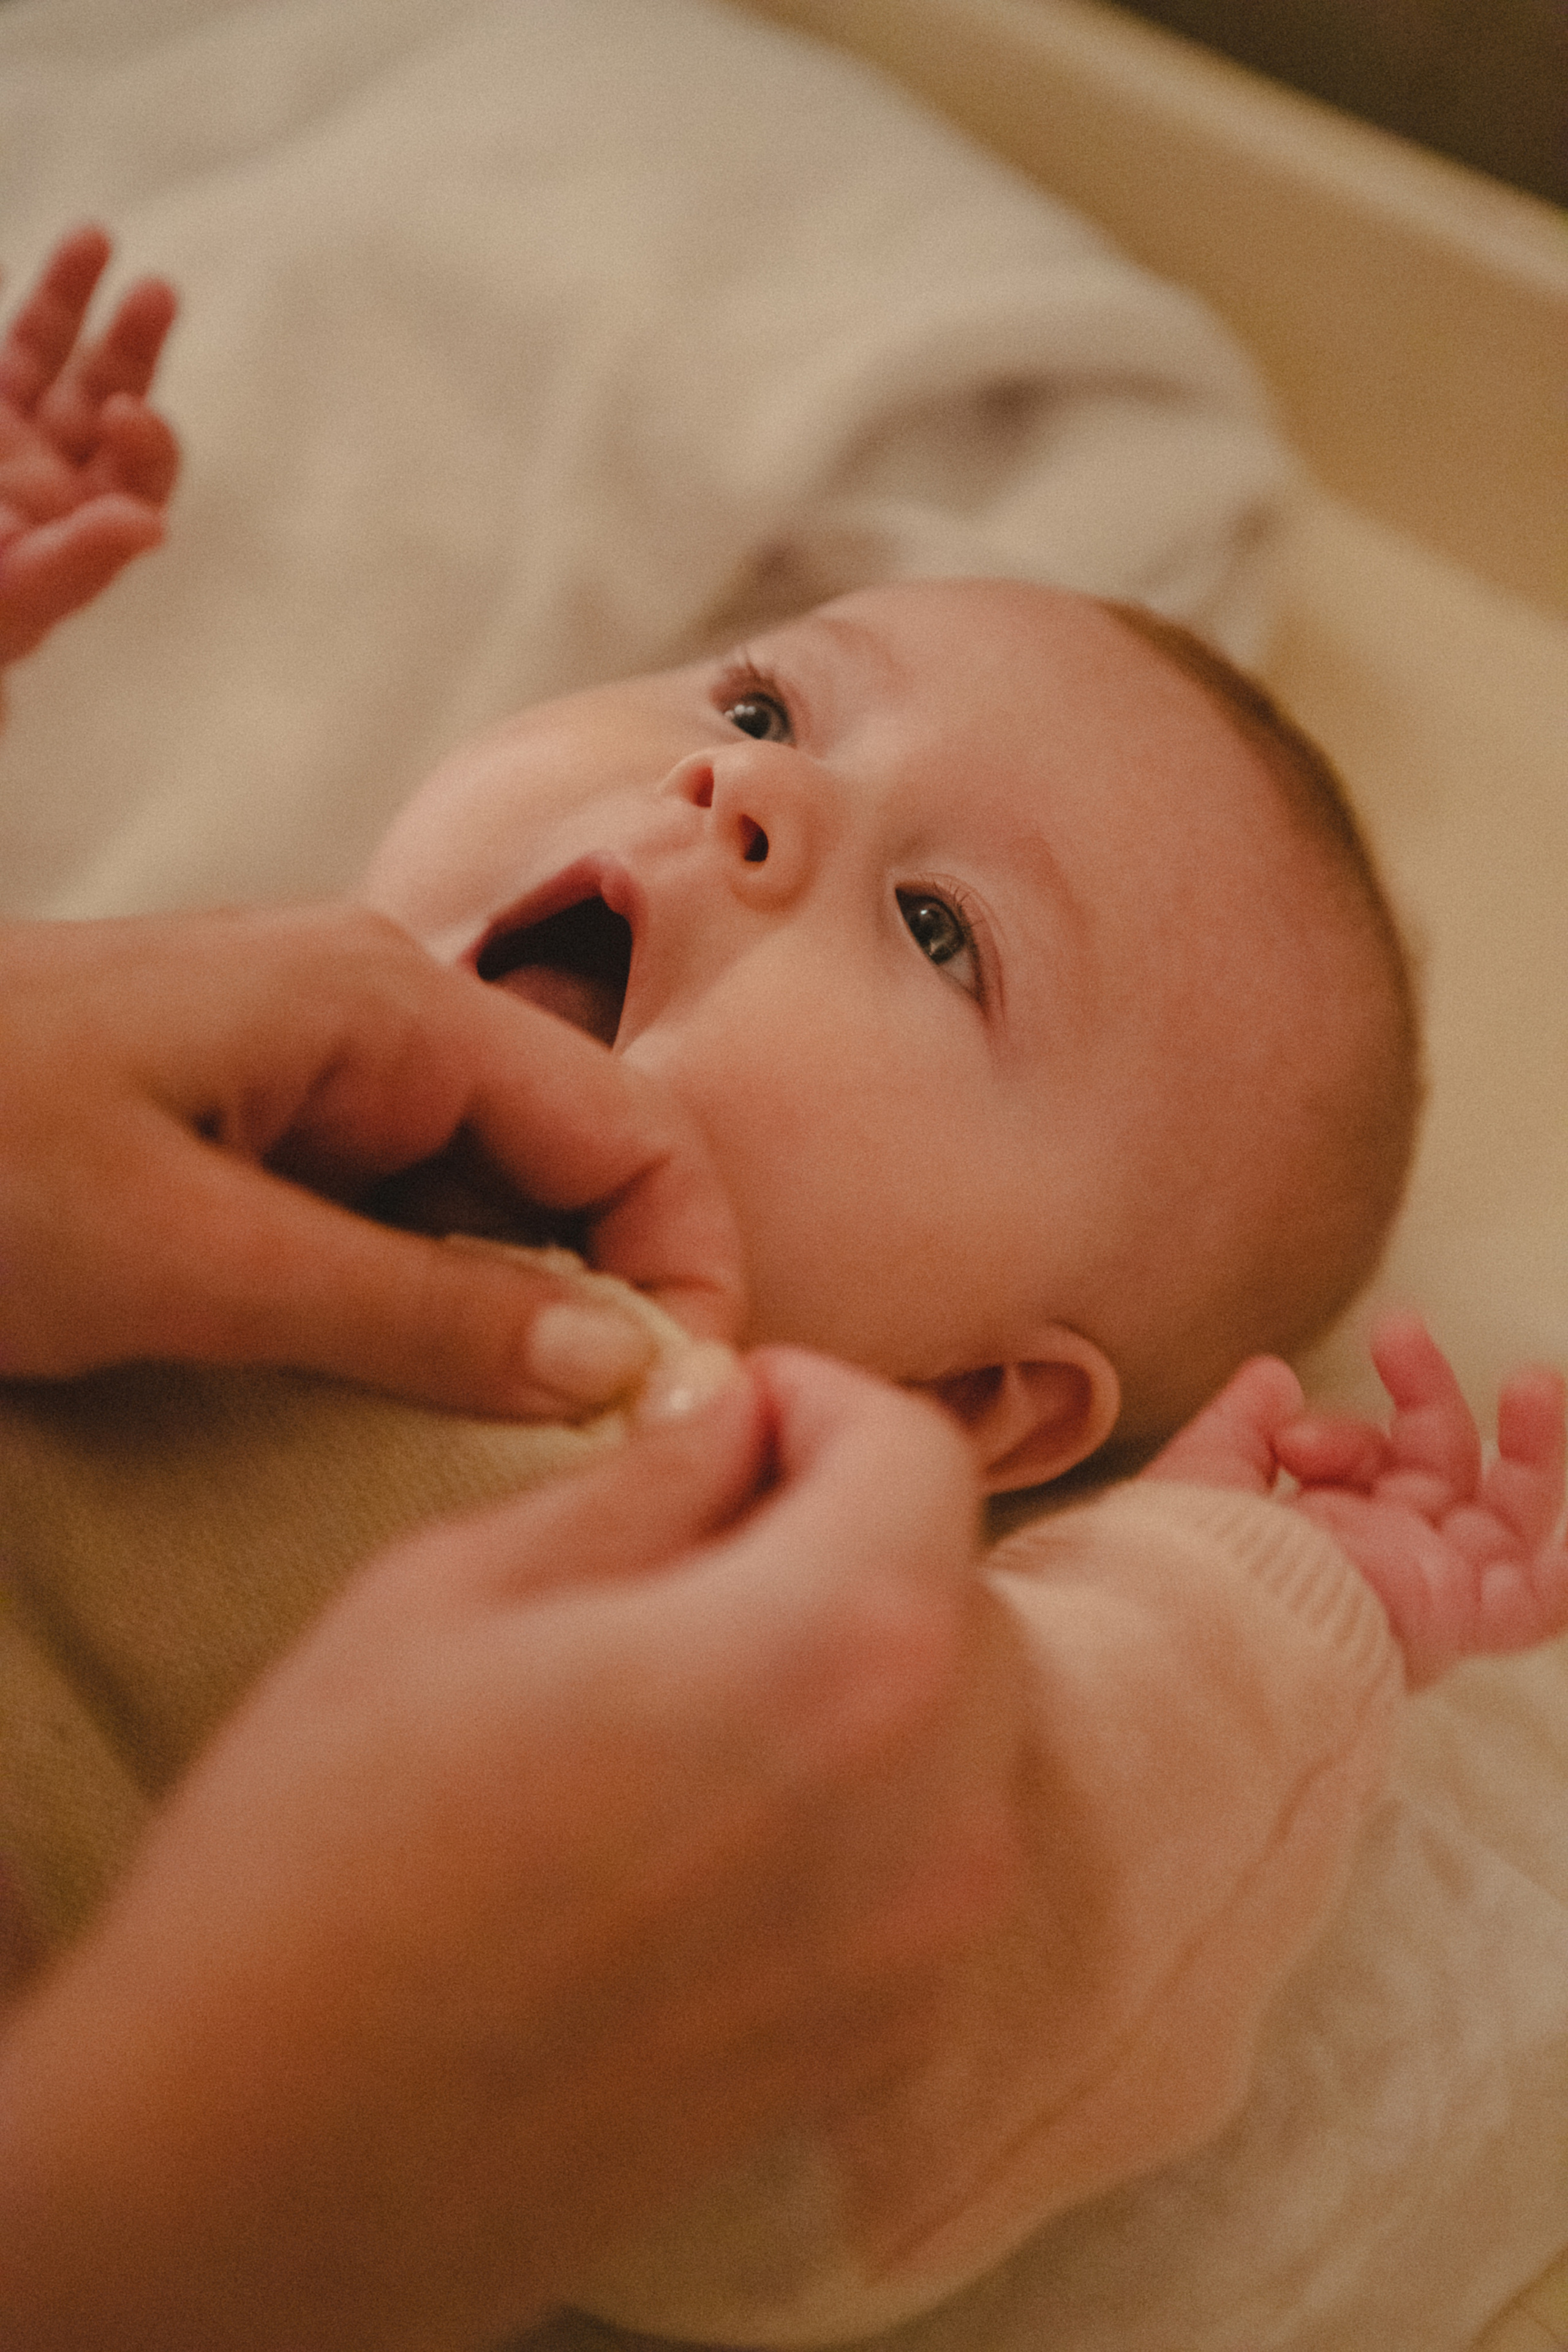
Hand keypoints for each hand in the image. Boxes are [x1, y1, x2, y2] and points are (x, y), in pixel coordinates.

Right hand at [0, 225, 178, 664]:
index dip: (147, 437)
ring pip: (47, 354)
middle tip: (161, 293)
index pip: (142, 471)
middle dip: (133, 344)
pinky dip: (6, 304)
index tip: (127, 411)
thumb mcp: (23, 595)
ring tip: (96, 236)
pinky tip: (14, 259)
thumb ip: (83, 559)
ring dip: (68, 297)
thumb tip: (153, 527)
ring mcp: (9, 432)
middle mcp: (56, 469)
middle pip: (107, 395)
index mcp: (89, 521)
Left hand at [0, 906, 742, 1411]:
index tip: (683, 1414)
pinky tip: (405, 1399)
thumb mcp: (189, 1260)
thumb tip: (618, 1361)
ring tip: (504, 1451)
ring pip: (493, 1203)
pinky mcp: (262, 1132)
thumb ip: (416, 1313)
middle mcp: (376, 1021)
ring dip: (519, 1321)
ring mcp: (318, 1074)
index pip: (631, 1130)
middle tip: (600, 1462)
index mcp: (386, 1010)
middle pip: (579, 1163)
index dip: (691, 1269)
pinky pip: (400, 1222)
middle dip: (614, 1305)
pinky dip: (429, 1312)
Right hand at [0, 1350, 1008, 2351]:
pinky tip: (709, 1795)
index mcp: (837, 1651)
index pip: (918, 1452)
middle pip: (954, 1580)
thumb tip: (729, 1426)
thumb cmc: (325, 1854)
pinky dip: (860, 1780)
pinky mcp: (878, 2042)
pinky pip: (927, 1849)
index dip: (820, 1397)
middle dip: (846, 1520)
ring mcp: (918, 1946)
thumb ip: (641, 1484)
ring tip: (694, 1662)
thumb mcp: (457, 1590)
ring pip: (959, 1718)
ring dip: (860, 1651)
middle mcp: (929, 1805)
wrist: (265, 2162)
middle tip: (699, 1524)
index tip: (731, 1408)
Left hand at [1146, 1314, 1567, 1688]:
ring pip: (1509, 1516)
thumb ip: (1240, 1424)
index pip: (1368, 1465)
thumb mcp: (1208, 1474)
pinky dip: (1565, 1575)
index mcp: (1328, 1539)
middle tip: (1398, 1327)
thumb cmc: (1192, 1557)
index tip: (1290, 1434)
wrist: (1207, 1610)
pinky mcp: (1458, 1616)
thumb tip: (1274, 1377)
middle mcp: (1384, 1565)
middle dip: (1426, 1391)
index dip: (1340, 1437)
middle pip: (1438, 1468)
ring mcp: (1427, 1589)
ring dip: (1530, 1444)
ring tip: (1535, 1380)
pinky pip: (1537, 1607)